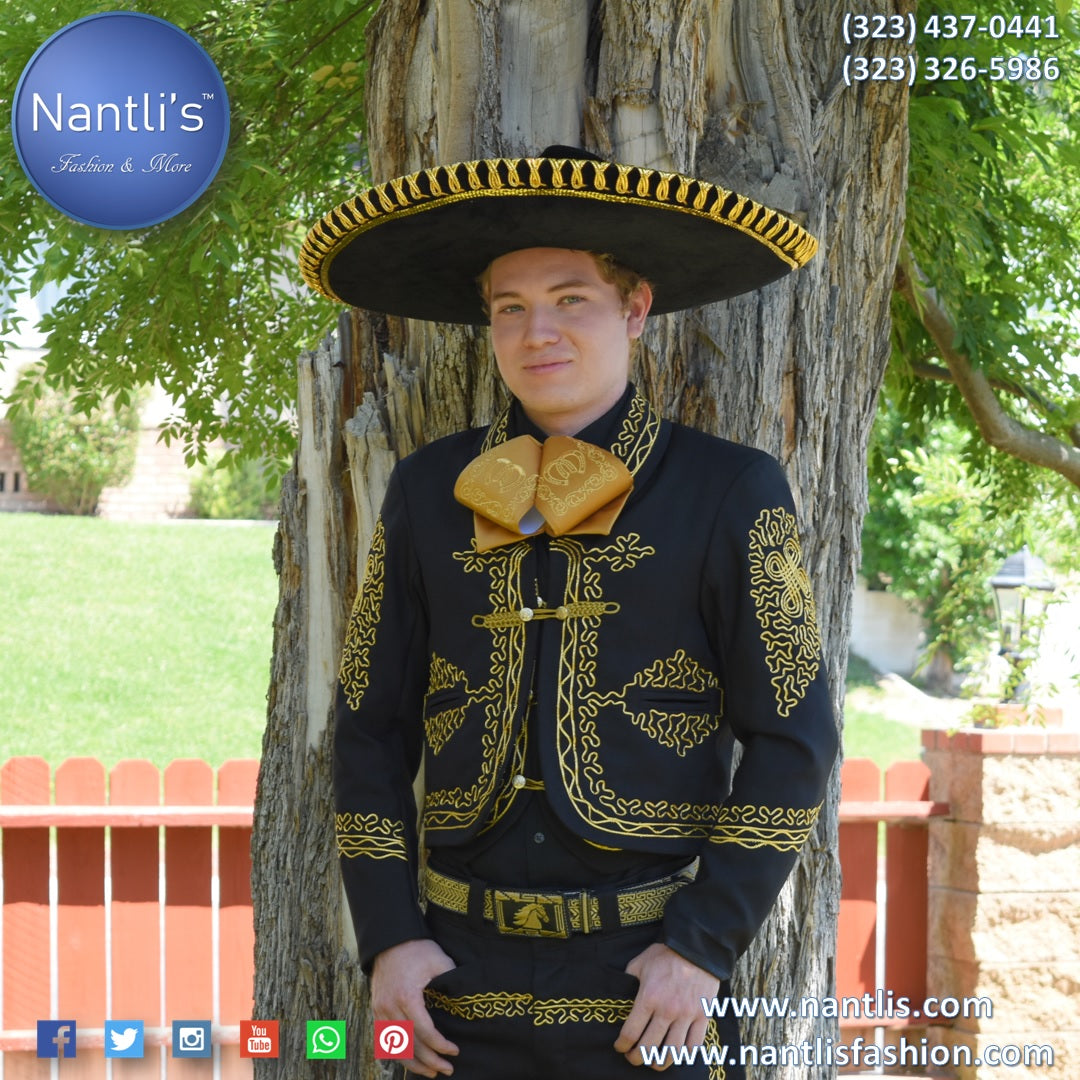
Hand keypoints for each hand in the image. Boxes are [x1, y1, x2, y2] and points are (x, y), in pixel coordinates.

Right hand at [371, 938, 459, 1076]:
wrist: (390, 940)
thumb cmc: (417, 949)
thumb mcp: (439, 960)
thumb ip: (452, 980)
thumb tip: (468, 999)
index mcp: (407, 996)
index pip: (424, 1031)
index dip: (440, 1045)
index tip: (454, 1051)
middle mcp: (390, 1006)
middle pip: (410, 1044)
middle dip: (430, 1060)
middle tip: (447, 1069)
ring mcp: (380, 1010)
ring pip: (395, 1046)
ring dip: (413, 1063)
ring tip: (431, 1073)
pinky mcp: (376, 1010)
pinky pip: (385, 1039)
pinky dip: (398, 1053)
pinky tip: (411, 1060)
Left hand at [613, 943, 719, 1069]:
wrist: (696, 947)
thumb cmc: (665, 954)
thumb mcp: (640, 962)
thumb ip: (628, 979)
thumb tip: (619, 993)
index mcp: (648, 997)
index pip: (631, 1032)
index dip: (622, 1045)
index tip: (620, 1047)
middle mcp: (667, 1010)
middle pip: (649, 1047)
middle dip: (637, 1058)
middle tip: (633, 1058)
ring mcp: (686, 1015)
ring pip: (672, 1052)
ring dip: (659, 1062)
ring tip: (653, 1062)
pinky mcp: (702, 1016)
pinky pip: (694, 1045)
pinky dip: (684, 1055)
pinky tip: (676, 1054)